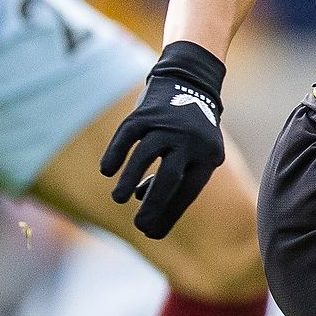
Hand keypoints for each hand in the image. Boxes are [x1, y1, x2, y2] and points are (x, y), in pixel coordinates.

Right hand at [100, 42, 227, 238]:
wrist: (191, 83)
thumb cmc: (193, 131)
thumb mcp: (197, 155)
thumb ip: (177, 180)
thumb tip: (145, 202)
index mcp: (208, 155)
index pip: (187, 192)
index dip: (170, 214)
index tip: (152, 233)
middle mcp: (190, 140)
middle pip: (170, 179)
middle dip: (154, 206)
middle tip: (139, 226)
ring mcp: (167, 125)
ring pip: (145, 156)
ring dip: (129, 180)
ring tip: (118, 199)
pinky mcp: (146, 113)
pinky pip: (127, 136)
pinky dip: (116, 154)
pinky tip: (106, 172)